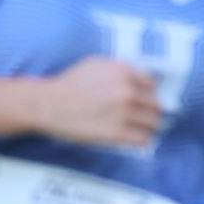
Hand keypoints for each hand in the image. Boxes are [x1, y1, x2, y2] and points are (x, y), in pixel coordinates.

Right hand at [37, 57, 160, 147]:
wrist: (48, 104)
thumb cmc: (69, 83)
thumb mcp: (96, 63)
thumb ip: (121, 69)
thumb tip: (142, 81)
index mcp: (123, 72)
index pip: (152, 85)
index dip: (147, 94)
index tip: (142, 101)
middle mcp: (126, 91)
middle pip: (156, 105)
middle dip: (150, 111)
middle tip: (142, 117)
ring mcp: (123, 113)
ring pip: (153, 123)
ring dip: (148, 127)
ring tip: (139, 129)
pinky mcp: (116, 133)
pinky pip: (143, 139)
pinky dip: (142, 140)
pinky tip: (134, 139)